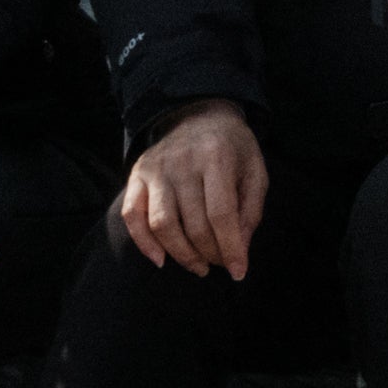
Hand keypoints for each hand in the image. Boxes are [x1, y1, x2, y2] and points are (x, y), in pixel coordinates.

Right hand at [117, 101, 268, 277]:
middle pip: (193, 223)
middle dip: (209, 253)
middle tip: (218, 264)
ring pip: (162, 224)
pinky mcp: (136, 175)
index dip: (230, 247)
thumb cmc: (233, 149)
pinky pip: (132, 215)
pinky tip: (161, 260)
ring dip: (180, 254)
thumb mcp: (255, 170)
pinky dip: (143, 243)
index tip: (238, 271)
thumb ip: (251, 209)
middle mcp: (183, 162)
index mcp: (217, 157)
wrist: (200, 116)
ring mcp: (156, 168)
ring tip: (198, 266)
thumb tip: (239, 251)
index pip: (222, 213)